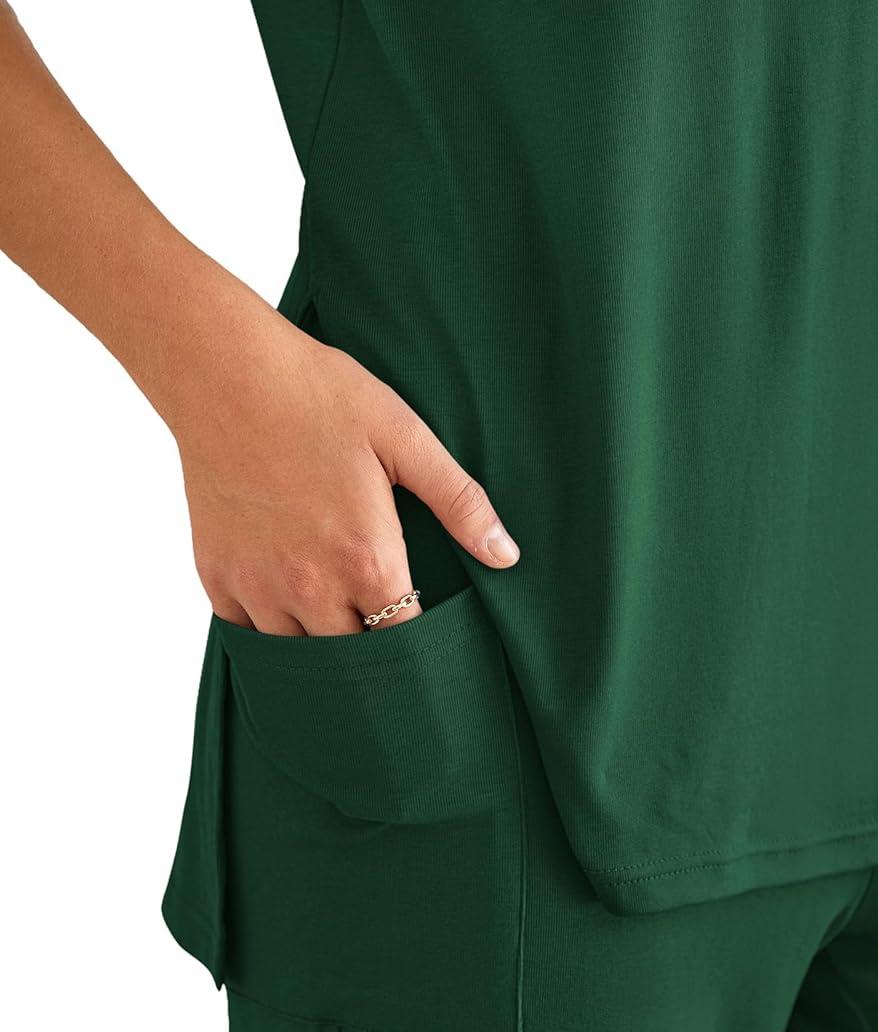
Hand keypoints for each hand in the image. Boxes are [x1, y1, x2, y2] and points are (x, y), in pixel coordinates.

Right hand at [171, 297, 519, 634]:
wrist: (222, 368)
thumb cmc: (319, 394)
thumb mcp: (405, 437)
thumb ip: (460, 502)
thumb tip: (506, 555)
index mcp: (365, 560)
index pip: (404, 642)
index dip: (420, 647)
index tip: (428, 640)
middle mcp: (309, 586)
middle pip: (351, 660)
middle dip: (373, 655)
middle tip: (384, 637)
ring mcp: (257, 585)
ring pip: (296, 656)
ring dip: (321, 646)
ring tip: (339, 629)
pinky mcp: (215, 575)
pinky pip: (245, 634)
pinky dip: (269, 632)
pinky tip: (288, 611)